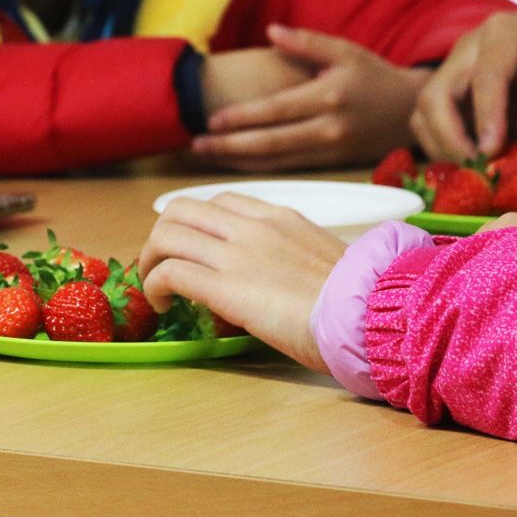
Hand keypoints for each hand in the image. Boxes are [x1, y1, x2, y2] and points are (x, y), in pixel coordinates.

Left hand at [139, 193, 346, 372]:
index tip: (191, 248)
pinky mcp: (224, 286)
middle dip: (161, 237)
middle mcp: (253, 227)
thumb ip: (291, 257)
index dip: (194, 222)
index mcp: (279, 217)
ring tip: (154, 288)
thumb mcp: (324, 261)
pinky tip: (162, 306)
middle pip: (181, 210)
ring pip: (166, 236)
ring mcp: (236, 253)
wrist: (366, 315)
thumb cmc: (357, 299)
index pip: (221, 201)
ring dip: (150, 261)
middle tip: (161, 267)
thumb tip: (278, 278)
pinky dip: (154, 287)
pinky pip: (169, 272)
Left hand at [193, 25, 426, 171]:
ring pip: (276, 162)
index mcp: (328, 96)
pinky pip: (287, 169)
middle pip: (270, 143)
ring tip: (206, 156)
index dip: (242, 118)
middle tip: (196, 146)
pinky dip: (258, 168)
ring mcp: (329, 150)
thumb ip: (307, 43)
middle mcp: (327, 128)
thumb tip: (272, 30)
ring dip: (238, 161)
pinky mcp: (330, 165)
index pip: (276, 111)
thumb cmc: (374, 76)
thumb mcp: (346, 51)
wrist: (410, 113)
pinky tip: (235, 164)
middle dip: (229, 146)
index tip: (211, 121)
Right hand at [411, 8, 516, 161]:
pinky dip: (443, 147)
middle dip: (449, 139)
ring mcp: (453, 71)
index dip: (485, 118)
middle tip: (476, 169)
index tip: (491, 153)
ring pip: (423, 113)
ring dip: (441, 147)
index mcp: (504, 36)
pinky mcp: (449, 93)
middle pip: (434, 96)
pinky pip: (430, 124)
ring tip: (474, 170)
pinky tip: (470, 162)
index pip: (484, 77)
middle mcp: (468, 49)